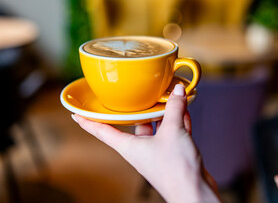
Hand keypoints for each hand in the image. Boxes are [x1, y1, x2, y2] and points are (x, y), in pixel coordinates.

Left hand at [72, 84, 220, 202]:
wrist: (194, 192)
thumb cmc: (175, 171)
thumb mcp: (173, 132)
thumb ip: (174, 108)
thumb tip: (177, 91)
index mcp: (129, 146)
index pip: (101, 131)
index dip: (87, 122)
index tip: (76, 113)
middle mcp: (140, 148)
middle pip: (134, 123)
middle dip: (139, 108)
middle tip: (139, 92)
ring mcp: (156, 151)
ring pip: (156, 126)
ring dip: (164, 112)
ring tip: (170, 96)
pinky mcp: (171, 152)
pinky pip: (171, 131)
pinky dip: (177, 120)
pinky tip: (183, 110)